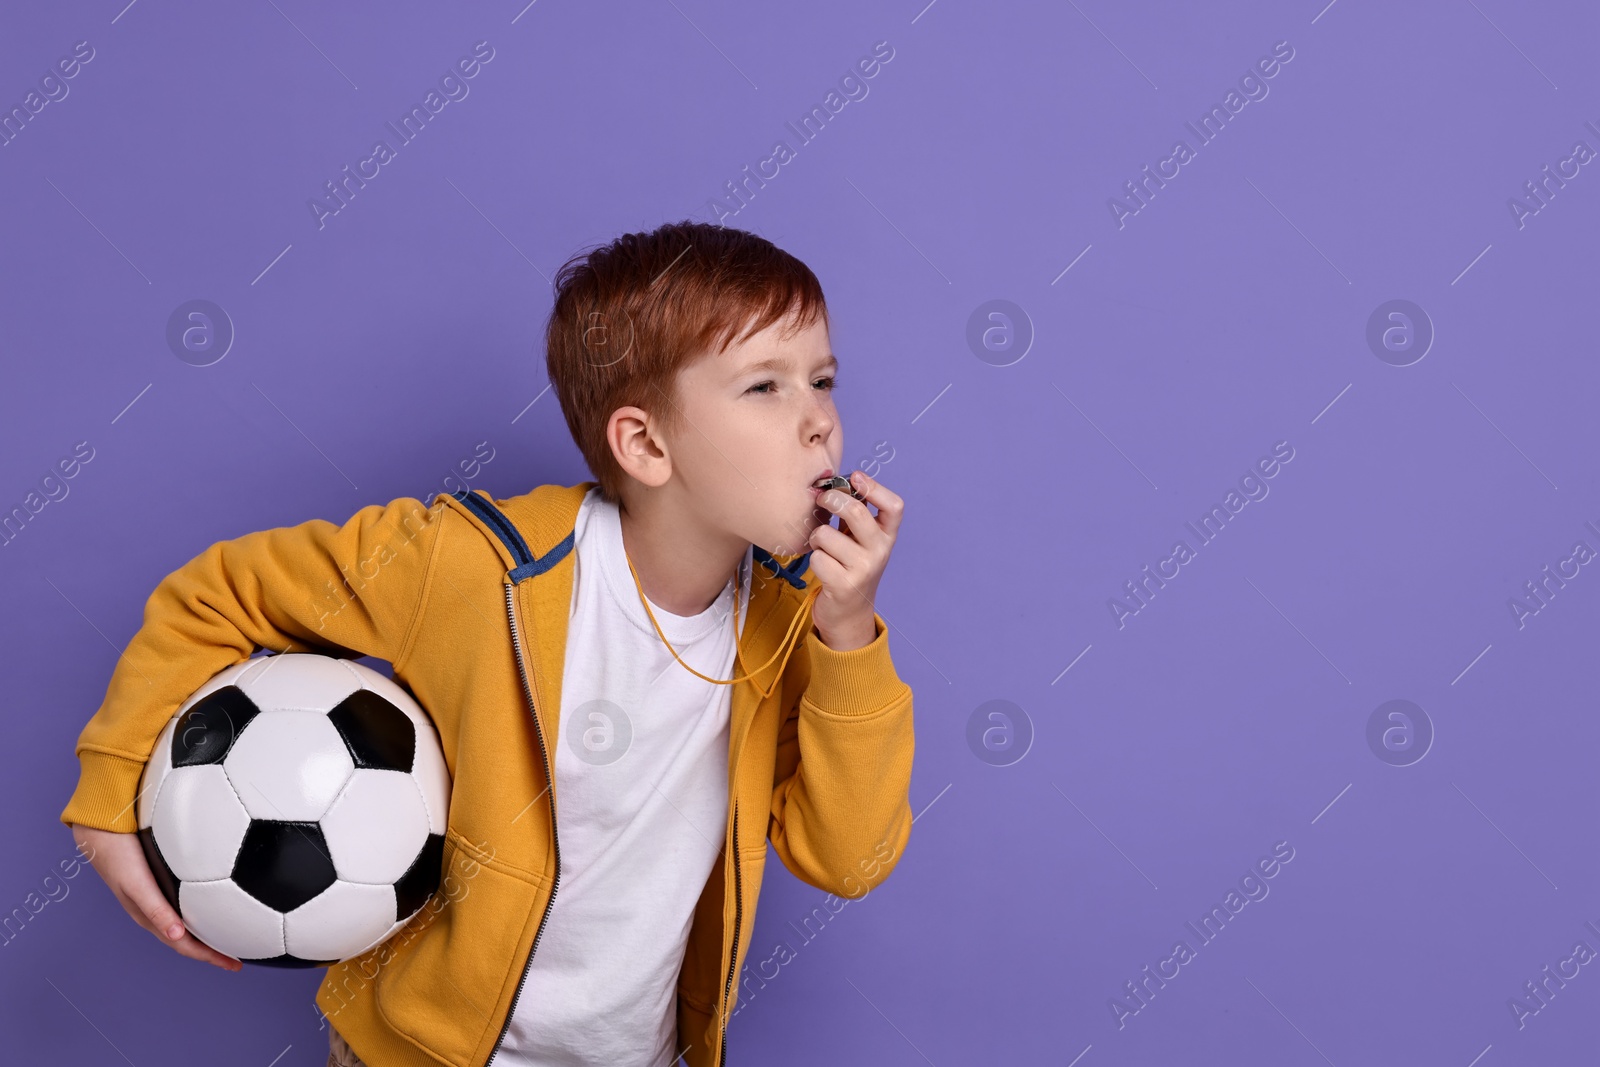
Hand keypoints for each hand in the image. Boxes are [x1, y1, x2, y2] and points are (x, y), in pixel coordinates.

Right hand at [70, 824, 241, 970]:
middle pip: (187, 939)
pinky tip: (212, 906)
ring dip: (206, 935)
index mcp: (150, 918)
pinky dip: (200, 913)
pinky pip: (183, 905)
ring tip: (228, 939)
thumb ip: (156, 909)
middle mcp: (154, 912)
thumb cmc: (119, 858)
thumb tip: (178, 936)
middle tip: (237, 960)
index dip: (209, 956)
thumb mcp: (137, 885)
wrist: (102, 832)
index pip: (185, 945)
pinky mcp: (159, 883)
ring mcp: (156, 899)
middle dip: (212, 951)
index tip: (235, 966)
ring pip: (185, 925)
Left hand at [806, 470, 902, 649]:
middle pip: (856, 513)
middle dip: (832, 500)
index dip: (875, 487)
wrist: (849, 613)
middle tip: (822, 499)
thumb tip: (833, 482)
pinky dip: (813, 559)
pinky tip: (822, 566)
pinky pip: (817, 558)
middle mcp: (880, 552)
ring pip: (826, 535)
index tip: (854, 476)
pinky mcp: (844, 586)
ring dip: (816, 537)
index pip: (894, 506)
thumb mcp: (860, 539)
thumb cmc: (850, 566)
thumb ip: (854, 513)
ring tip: (821, 546)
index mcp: (887, 536)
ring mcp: (863, 570)